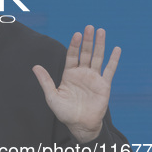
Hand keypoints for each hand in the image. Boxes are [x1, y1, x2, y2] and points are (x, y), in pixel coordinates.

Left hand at [32, 25, 119, 142]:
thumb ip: (45, 81)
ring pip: (98, 58)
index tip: (76, 34)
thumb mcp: (51, 96)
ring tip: (101, 31)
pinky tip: (116, 49)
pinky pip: (110, 70)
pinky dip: (113, 59)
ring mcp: (94, 78)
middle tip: (89, 27)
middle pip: (86, 53)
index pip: (72, 55)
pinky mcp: (104, 85)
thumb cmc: (64, 112)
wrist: (80, 124)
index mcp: (69, 74)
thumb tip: (35, 67)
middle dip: (87, 40)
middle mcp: (82, 73)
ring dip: (100, 45)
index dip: (74, 45)